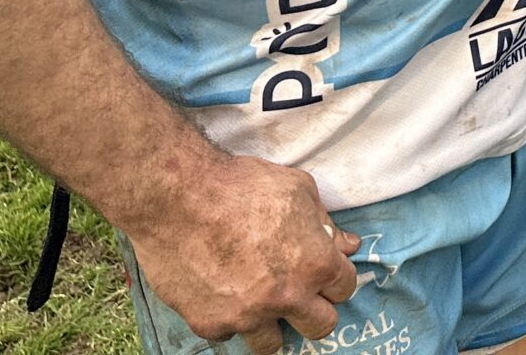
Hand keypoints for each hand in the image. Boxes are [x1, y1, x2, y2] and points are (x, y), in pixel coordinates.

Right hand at [123, 152, 361, 351]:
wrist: (177, 199)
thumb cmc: (241, 185)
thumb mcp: (297, 190)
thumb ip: (326, 224)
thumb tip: (348, 245)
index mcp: (314, 264)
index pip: (345, 288)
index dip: (336, 277)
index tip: (323, 272)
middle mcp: (286, 297)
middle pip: (321, 326)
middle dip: (314, 310)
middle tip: (298, 294)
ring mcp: (247, 316)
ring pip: (273, 344)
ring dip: (271, 324)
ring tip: (259, 301)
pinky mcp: (210, 324)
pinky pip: (229, 334)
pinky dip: (229, 318)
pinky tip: (223, 293)